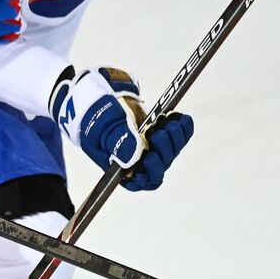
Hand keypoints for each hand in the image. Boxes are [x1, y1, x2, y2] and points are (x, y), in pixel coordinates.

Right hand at [50, 66, 194, 189]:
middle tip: (156, 132)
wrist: (105, 96)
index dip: (149, 174)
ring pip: (172, 152)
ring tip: (165, 120)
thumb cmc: (96, 116)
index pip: (140, 182)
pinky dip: (183, 127)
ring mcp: (152, 148)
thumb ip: (118, 142)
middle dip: (163, 150)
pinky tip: (179, 117)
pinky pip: (181, 137)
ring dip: (174, 137)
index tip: (150, 157)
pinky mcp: (163, 134)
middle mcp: (138, 161)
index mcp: (120, 167)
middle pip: (159, 167)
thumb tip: (136, 157)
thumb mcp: (102, 127)